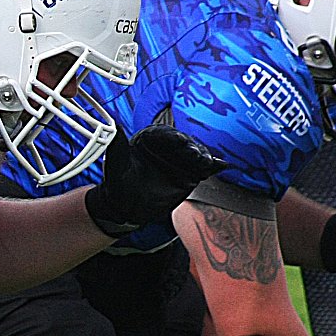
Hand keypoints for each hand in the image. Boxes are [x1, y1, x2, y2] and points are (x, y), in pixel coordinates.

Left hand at [84, 125, 226, 237]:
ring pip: (195, 153)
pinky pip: (203, 167)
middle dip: (190, 147)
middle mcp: (166, 146)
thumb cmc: (118, 185)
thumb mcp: (115, 165)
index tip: (179, 141)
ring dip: (202, 157)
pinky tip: (220, 166)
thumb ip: (117, 147)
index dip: (171, 137)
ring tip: (206, 163)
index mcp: (148, 138)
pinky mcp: (190, 172)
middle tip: (195, 155)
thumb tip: (116, 128)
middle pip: (183, 142)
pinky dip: (212, 166)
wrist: (127, 208)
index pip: (162, 134)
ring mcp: (180, 159)